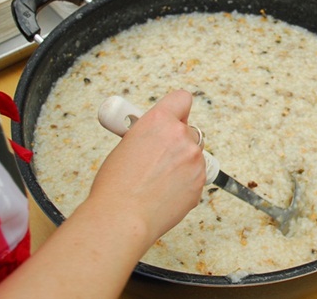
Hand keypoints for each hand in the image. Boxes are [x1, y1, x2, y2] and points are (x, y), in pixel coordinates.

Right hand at [87, 90, 205, 243]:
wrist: (122, 218)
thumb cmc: (115, 186)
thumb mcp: (125, 145)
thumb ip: (149, 135)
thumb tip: (156, 137)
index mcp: (158, 120)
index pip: (181, 99)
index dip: (177, 110)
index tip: (173, 117)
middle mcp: (180, 135)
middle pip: (188, 130)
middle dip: (177, 142)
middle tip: (159, 158)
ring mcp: (194, 158)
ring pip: (194, 154)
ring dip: (182, 163)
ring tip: (158, 180)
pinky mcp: (201, 180)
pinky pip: (196, 175)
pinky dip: (186, 182)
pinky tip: (165, 193)